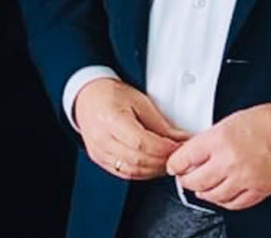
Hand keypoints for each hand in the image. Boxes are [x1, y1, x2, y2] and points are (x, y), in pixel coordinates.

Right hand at [73, 77, 190, 180]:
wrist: (87, 97)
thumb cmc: (112, 95)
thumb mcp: (140, 102)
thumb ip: (161, 125)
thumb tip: (182, 140)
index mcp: (110, 119)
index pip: (141, 143)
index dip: (164, 149)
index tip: (179, 146)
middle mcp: (101, 138)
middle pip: (137, 160)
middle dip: (163, 161)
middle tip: (179, 155)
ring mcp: (98, 151)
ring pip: (132, 171)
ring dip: (154, 169)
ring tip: (168, 160)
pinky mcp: (99, 159)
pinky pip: (124, 173)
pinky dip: (143, 172)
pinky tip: (153, 165)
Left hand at [168, 103, 270, 210]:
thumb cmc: (263, 122)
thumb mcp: (226, 122)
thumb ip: (208, 140)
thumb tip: (192, 154)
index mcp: (217, 140)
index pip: (183, 159)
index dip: (175, 164)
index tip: (174, 166)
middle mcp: (229, 161)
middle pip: (195, 181)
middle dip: (186, 181)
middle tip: (186, 178)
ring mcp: (244, 178)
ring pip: (213, 196)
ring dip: (204, 193)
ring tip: (202, 188)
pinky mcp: (259, 190)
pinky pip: (235, 203)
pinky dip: (225, 202)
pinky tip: (222, 196)